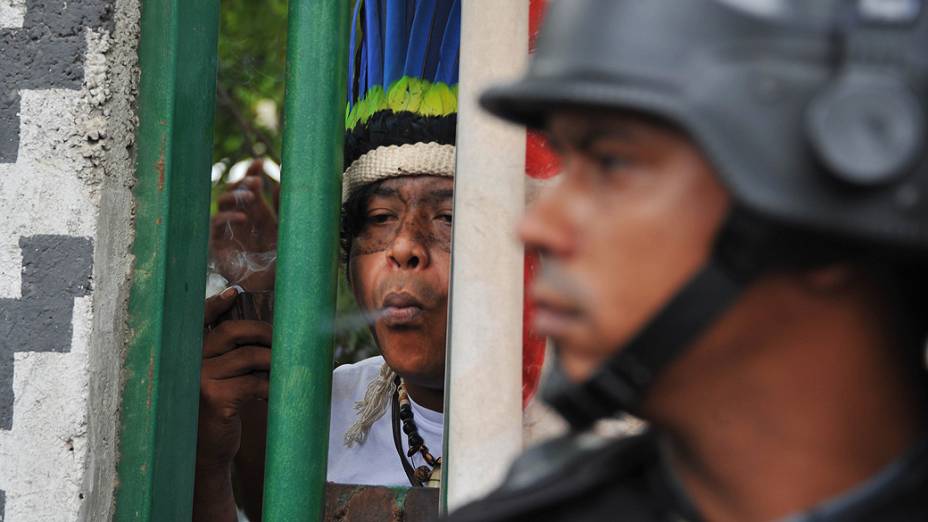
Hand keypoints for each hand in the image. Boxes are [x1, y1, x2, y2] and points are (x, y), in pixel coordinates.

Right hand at [197, 287, 272, 466]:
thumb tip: (266, 332)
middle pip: (232, 332)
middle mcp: (189, 363)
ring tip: (287, 370)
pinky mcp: (215, 398)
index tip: (233, 294)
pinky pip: (254, 382)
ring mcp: (200, 380)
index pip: (198, 320)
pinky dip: (272, 385)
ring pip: (249, 357)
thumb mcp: (218, 379)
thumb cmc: (219, 409)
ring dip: (274, 362)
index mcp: (190, 354)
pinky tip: (277, 392)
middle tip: (283, 342)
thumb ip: (229, 355)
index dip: (214, 304)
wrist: (207, 452)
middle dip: (263, 332)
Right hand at [210, 160, 278, 290]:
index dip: (252, 173)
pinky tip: (243, 218)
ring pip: (222, 203)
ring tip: (251, 196)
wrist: (270, 292)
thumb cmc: (280, 266)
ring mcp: (229, 232)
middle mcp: (242, 221)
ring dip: (234, 195)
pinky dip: (227, 217)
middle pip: (235, 191)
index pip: (251, 188)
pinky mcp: (218, 245)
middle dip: (243, 181)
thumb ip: (284, 210)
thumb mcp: (286, 234)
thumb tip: (280, 182)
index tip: (259, 162)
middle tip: (256, 181)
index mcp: (259, 215)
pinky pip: (215, 224)